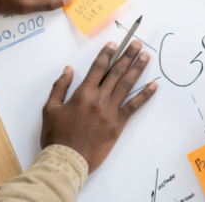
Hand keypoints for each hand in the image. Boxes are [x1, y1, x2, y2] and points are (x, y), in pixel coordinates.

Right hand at [41, 40, 156, 172]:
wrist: (67, 160)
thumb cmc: (56, 136)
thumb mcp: (50, 109)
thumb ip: (60, 87)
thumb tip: (68, 69)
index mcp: (82, 94)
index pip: (98, 68)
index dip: (107, 54)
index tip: (114, 44)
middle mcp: (98, 99)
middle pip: (116, 72)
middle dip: (127, 56)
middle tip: (137, 44)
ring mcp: (110, 111)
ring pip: (126, 85)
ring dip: (137, 69)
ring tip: (145, 57)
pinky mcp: (118, 124)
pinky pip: (134, 106)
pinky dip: (144, 95)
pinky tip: (154, 86)